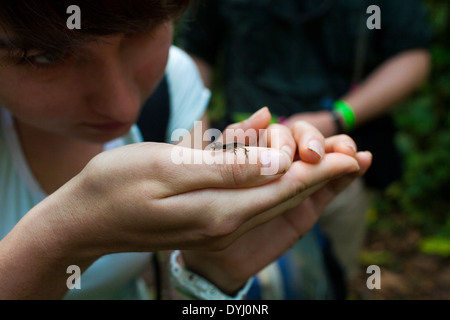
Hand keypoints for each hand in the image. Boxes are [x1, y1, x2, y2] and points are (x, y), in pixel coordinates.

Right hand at [1, 108, 362, 298]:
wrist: (83, 218)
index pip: (285, 189)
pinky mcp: (203, 216)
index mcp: (221, 210)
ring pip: (267, 193)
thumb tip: (277, 164)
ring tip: (322, 154)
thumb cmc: (118, 186)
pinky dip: (261, 171)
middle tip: (350, 154)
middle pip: (283, 194)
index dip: (322, 172)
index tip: (354, 157)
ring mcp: (214, 222)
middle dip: (318, 174)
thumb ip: (227, 170)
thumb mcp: (170, 169)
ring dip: (293, 171)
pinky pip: (243, 192)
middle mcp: (224, 220)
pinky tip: (264, 146)